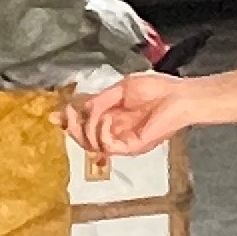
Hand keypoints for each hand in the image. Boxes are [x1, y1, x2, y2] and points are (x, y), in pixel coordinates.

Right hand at [68, 73, 198, 159]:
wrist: (180, 96)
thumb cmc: (158, 90)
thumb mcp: (121, 89)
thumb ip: (100, 99)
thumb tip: (80, 106)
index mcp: (112, 118)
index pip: (85, 126)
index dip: (68, 122)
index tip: (56, 114)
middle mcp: (115, 132)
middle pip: (83, 139)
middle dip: (72, 126)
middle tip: (69, 112)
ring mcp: (123, 141)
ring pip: (92, 145)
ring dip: (85, 128)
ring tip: (89, 113)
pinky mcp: (132, 147)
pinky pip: (107, 145)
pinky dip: (101, 132)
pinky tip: (107, 119)